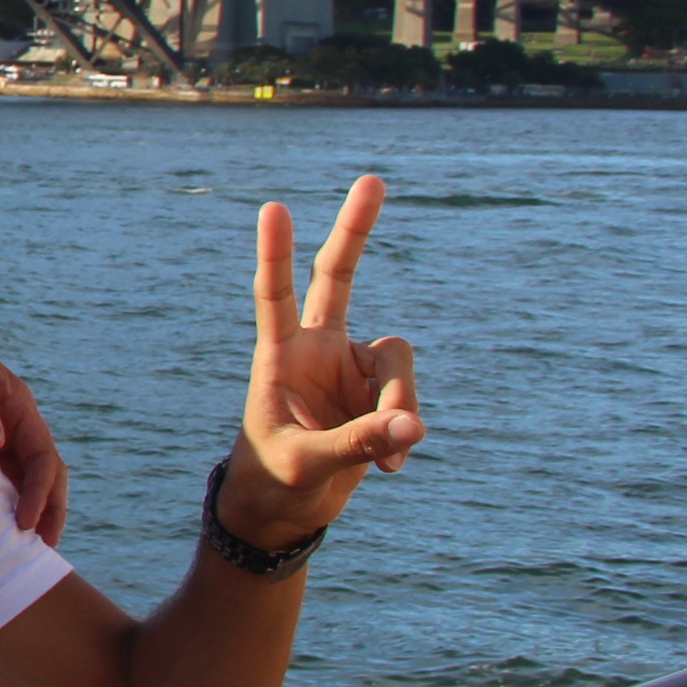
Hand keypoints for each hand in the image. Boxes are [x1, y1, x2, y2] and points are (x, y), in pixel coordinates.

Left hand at [0, 307, 70, 546]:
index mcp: (18, 403)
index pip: (42, 455)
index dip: (40, 491)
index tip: (26, 521)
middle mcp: (13, 421)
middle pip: (44, 472)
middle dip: (49, 509)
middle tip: (44, 550)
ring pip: (22, 478)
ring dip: (28, 509)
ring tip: (22, 549)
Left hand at [218, 175, 422, 548]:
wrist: (284, 509)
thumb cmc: (276, 479)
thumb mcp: (308, 464)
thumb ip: (358, 443)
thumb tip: (413, 425)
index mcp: (279, 357)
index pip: (275, 295)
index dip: (276, 254)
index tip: (273, 208)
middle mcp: (316, 349)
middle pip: (340, 276)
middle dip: (356, 230)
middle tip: (373, 178)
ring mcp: (350, 365)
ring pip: (397, 359)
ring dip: (399, 402)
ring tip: (385, 454)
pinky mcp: (379, 390)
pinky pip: (408, 397)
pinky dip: (404, 431)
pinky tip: (389, 468)